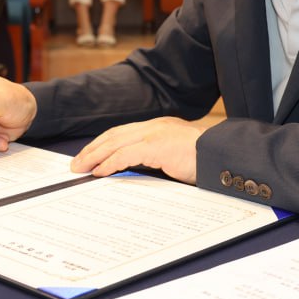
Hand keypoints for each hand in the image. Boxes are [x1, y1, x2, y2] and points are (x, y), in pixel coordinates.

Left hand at [71, 117, 201, 182]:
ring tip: (81, 167)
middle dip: (93, 149)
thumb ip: (157, 159)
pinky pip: (125, 155)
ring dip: (95, 156)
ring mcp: (154, 134)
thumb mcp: (176, 157)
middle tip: (76, 163)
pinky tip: (99, 171)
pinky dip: (109, 163)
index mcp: (158, 127)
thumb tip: (136, 171)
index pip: (122, 133)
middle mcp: (153, 127)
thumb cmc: (205, 160)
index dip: (103, 143)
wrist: (222, 155)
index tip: (90, 155)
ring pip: (115, 143)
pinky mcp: (156, 146)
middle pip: (114, 135)